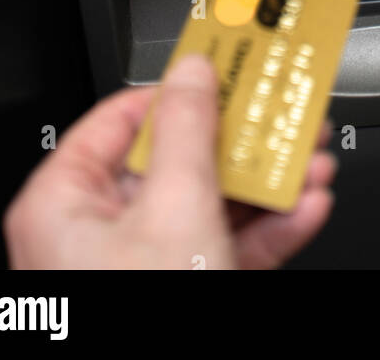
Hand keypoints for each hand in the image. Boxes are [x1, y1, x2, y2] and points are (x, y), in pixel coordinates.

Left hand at [4, 54, 335, 269]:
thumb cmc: (140, 316)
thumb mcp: (175, 209)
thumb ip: (190, 130)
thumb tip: (195, 70)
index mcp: (66, 204)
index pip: (122, 117)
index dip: (180, 87)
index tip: (227, 63)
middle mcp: (99, 235)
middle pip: (180, 156)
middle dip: (244, 135)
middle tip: (284, 106)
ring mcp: (146, 271)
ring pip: (213, 201)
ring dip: (270, 178)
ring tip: (313, 155)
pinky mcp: (187, 293)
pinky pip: (230, 246)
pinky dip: (273, 225)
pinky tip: (308, 204)